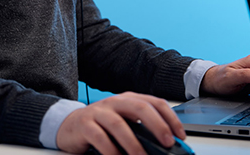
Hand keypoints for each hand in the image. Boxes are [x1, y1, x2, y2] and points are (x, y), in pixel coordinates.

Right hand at [56, 91, 185, 154]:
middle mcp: (115, 102)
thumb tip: (166, 145)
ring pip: (119, 124)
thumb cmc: (101, 127)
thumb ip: (142, 131)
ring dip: (134, 144)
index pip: (155, 103)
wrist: (69, 126)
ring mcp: (98, 112)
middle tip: (167, 143)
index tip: (180, 136)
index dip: (170, 118)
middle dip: (157, 126)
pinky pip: (100, 137)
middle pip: (140, 108)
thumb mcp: (125, 125)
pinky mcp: (85, 124)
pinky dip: (111, 151)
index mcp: (129, 100)